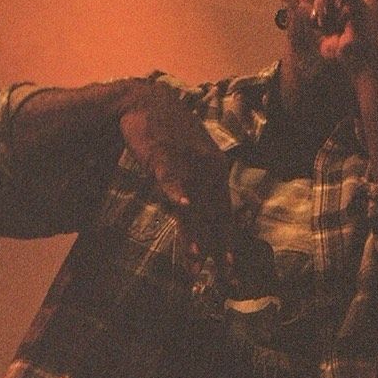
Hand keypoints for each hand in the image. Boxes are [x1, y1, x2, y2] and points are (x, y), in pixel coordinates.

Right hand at [117, 83, 232, 265]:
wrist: (147, 100)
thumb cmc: (168, 132)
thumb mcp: (192, 161)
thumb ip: (199, 184)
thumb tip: (199, 211)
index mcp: (216, 174)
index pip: (225, 216)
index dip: (228, 243)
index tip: (231, 270)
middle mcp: (208, 172)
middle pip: (214, 217)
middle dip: (217, 250)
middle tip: (222, 277)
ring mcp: (187, 164)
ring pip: (194, 206)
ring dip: (195, 233)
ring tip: (199, 259)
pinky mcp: (163, 155)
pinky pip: (171, 178)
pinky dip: (176, 192)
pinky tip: (182, 207)